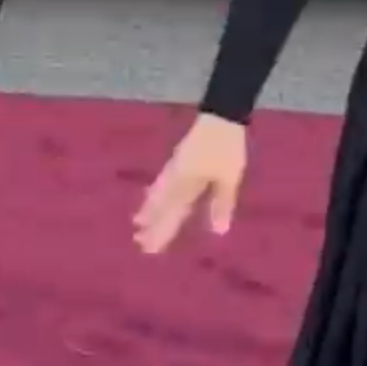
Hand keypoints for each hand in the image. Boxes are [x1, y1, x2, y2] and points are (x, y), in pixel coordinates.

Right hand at [133, 113, 246, 254]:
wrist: (220, 117)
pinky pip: (161, 183)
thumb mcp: (229, 177)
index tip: (150, 248)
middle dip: (151, 225)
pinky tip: (151, 195)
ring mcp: (174, 168)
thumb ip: (221, 204)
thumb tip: (217, 232)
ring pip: (158, 194)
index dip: (162, 232)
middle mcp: (175, 178)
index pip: (172, 214)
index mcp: (187, 183)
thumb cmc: (227, 148)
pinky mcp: (177, 161)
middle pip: (161, 206)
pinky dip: (154, 194)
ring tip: (137, 223)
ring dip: (149, 209)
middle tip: (139, 242)